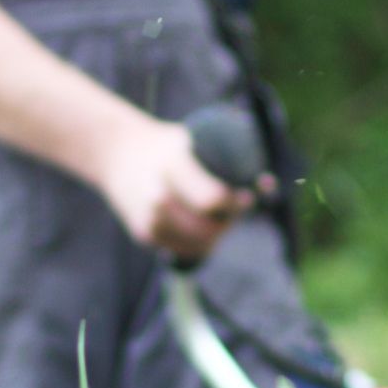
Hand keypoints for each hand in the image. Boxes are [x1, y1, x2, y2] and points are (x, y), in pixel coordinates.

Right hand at [94, 116, 251, 256]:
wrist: (118, 152)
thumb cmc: (168, 145)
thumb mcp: (193, 137)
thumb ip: (230, 157)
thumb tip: (270, 185)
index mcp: (172, 166)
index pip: (211, 199)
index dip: (235, 205)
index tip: (246, 198)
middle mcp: (157, 196)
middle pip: (206, 229)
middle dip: (227, 223)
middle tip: (236, 211)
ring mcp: (148, 219)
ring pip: (196, 245)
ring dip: (215, 237)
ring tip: (221, 219)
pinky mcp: (143, 234)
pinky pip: (182, 250)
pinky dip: (198, 244)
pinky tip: (203, 229)